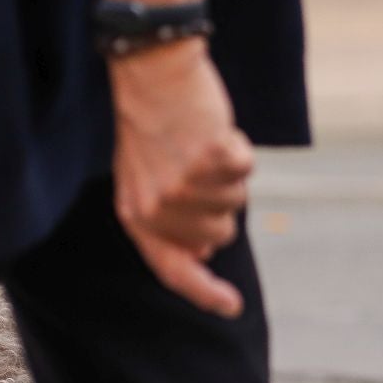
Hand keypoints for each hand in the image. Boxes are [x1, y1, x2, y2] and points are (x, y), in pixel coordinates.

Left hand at [109, 39, 254, 318]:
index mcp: (137, 217)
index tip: (232, 306)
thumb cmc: (152, 126)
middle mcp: (157, 208)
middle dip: (219, 205)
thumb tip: (203, 250)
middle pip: (219, 234)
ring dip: (228, 176)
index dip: (203, 292)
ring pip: (236, 202)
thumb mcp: (144, 179)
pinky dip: (238, 150)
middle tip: (197, 169)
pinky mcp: (208, 158)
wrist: (151, 76)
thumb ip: (168, 220)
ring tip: (200, 146)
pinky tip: (214, 133)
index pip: (173, 269)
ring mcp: (182, 185)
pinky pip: (245, 169)